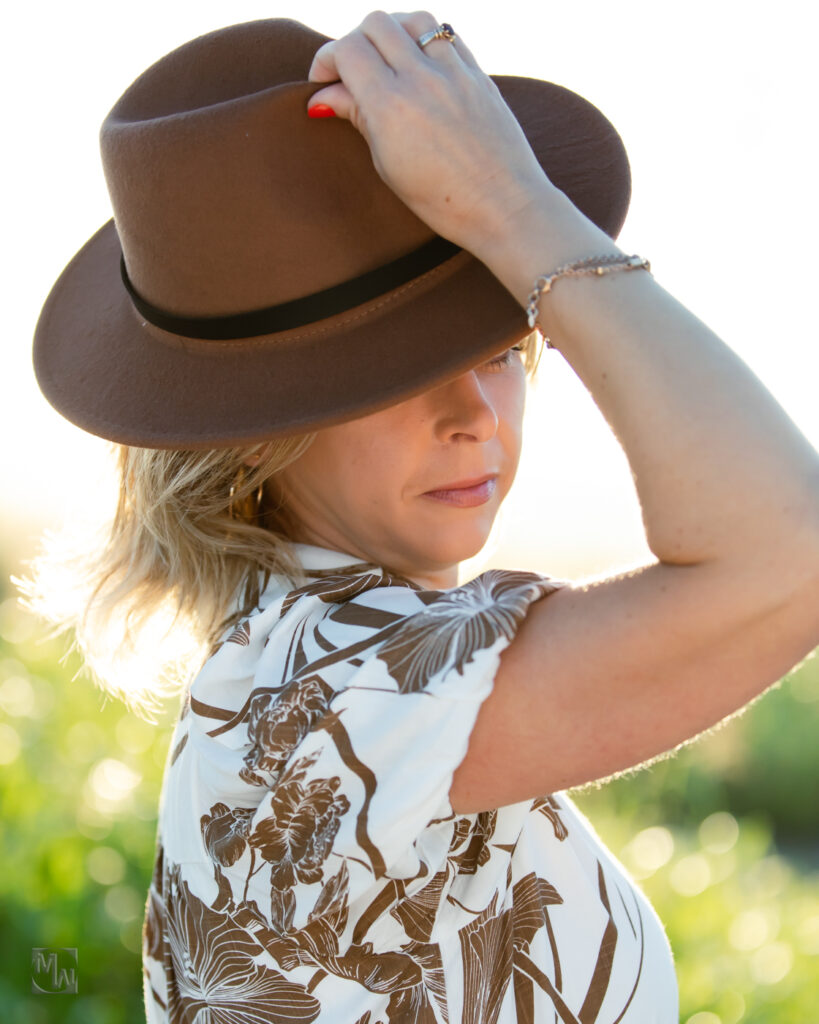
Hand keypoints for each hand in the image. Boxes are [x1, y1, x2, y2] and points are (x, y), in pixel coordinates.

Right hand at [307, 10, 552, 256]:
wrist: (504, 207)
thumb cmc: (442, 200)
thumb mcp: (388, 166)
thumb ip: (359, 119)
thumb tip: (324, 97)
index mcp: (390, 106)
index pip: (347, 50)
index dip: (327, 61)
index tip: (323, 83)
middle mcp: (421, 79)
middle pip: (375, 24)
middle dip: (355, 42)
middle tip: (351, 72)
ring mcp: (454, 72)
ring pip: (413, 20)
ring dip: (392, 32)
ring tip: (388, 60)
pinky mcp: (478, 74)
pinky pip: (446, 35)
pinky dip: (426, 40)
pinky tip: (421, 63)